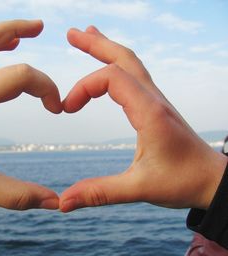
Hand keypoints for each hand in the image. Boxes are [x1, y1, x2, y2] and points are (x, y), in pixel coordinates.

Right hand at [60, 26, 226, 211]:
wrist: (213, 180)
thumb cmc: (183, 181)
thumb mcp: (139, 189)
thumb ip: (100, 193)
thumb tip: (62, 202)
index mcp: (149, 112)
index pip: (111, 78)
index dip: (83, 87)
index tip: (66, 109)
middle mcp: (153, 99)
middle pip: (123, 58)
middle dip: (96, 44)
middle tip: (71, 34)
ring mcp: (156, 100)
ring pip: (131, 63)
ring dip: (107, 48)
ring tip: (88, 36)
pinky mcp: (156, 107)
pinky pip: (135, 76)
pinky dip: (117, 65)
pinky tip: (108, 68)